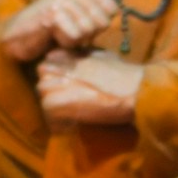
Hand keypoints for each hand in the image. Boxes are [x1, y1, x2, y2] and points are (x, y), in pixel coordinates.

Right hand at [0, 0, 123, 62]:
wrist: (22, 35)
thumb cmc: (56, 24)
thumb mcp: (85, 10)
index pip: (112, 9)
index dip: (100, 24)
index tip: (82, 21)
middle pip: (102, 21)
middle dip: (89, 33)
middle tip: (70, 30)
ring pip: (88, 29)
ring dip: (76, 39)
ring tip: (60, 32)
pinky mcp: (51, 13)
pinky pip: (74, 36)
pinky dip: (65, 43)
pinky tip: (52, 36)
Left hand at [34, 49, 155, 130]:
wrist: (135, 90)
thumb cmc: (127, 75)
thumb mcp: (104, 56)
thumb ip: (87, 57)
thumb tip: (82, 60)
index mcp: (73, 54)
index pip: (49, 60)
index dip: (55, 74)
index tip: (64, 85)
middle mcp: (64, 65)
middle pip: (42, 73)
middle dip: (50, 86)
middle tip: (63, 101)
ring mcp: (62, 82)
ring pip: (42, 90)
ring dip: (51, 103)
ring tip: (65, 114)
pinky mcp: (63, 101)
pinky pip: (47, 108)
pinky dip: (56, 118)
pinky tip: (68, 124)